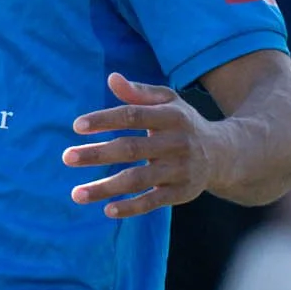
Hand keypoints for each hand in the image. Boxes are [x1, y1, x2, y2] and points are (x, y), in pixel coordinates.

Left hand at [63, 74, 216, 218]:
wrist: (224, 154)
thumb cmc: (184, 124)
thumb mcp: (168, 103)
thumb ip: (139, 93)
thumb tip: (112, 78)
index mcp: (172, 116)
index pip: (133, 115)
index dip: (105, 120)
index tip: (77, 126)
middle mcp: (177, 142)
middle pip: (131, 149)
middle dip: (97, 154)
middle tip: (67, 157)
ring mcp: (180, 169)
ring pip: (138, 179)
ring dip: (105, 187)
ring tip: (76, 193)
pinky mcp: (182, 192)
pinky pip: (153, 202)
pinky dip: (131, 207)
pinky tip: (107, 210)